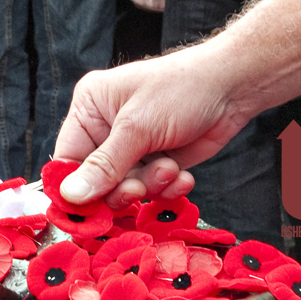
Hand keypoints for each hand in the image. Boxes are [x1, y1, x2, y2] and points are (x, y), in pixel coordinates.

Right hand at [52, 47, 246, 206]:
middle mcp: (105, 129)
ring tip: (169, 168)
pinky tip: (182, 174)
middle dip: (120, 188)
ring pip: (124, 189)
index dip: (74, 189)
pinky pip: (149, 190)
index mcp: (89, 110)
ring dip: (149, 186)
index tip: (85, 212)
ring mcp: (131, 148)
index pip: (66, 159)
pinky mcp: (155, 162)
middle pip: (94, 181)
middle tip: (138, 188)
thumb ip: (103, 166)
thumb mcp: (138, 127)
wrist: (234, 87)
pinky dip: (166, 187)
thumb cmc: (183, 89)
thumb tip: (70, 196)